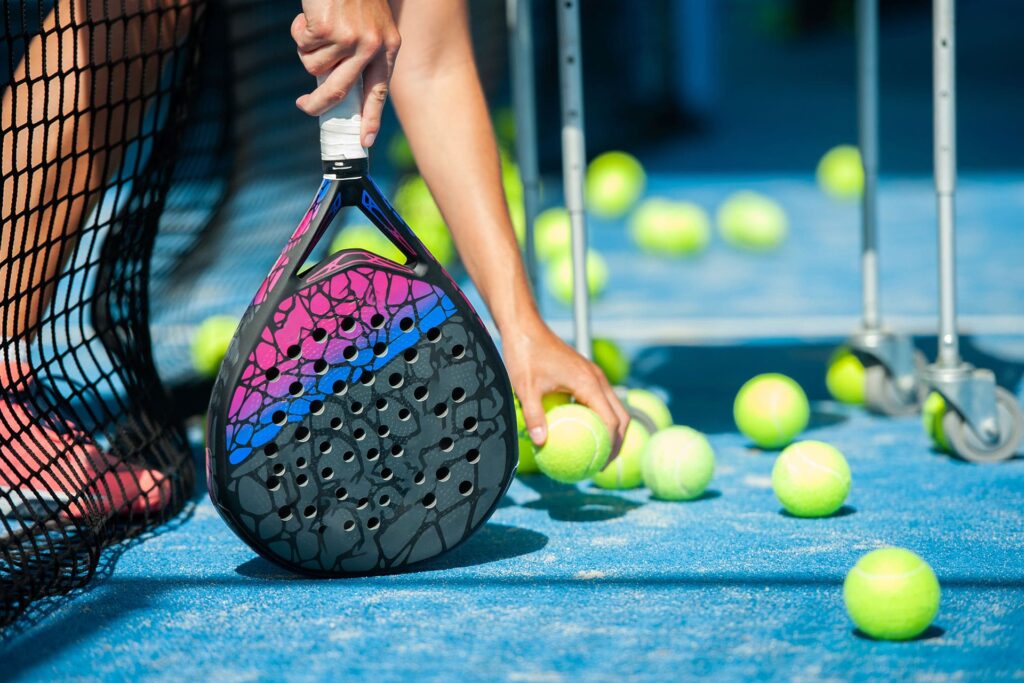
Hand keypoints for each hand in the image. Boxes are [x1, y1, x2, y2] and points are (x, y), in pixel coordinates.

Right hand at [292, 0, 400, 146]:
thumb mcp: (368, 25)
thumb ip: (358, 56)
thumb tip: (335, 88)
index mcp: (387, 47)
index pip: (379, 91)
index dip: (371, 118)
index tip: (365, 141)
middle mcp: (372, 46)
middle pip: (340, 91)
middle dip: (318, 104)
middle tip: (304, 106)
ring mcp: (350, 39)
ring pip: (315, 67)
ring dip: (307, 49)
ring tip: (316, 26)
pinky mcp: (328, 29)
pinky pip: (303, 46)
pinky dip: (299, 31)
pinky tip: (310, 14)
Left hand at [501, 315, 629, 457]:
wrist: (525, 327)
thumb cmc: (525, 355)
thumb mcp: (525, 388)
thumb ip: (534, 416)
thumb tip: (541, 443)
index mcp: (589, 383)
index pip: (611, 421)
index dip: (611, 446)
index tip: (601, 465)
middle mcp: (597, 378)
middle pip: (621, 416)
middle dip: (617, 442)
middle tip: (603, 464)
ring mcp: (594, 374)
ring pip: (614, 406)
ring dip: (612, 429)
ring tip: (599, 451)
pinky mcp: (586, 373)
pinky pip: (601, 399)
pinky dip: (600, 416)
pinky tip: (584, 430)